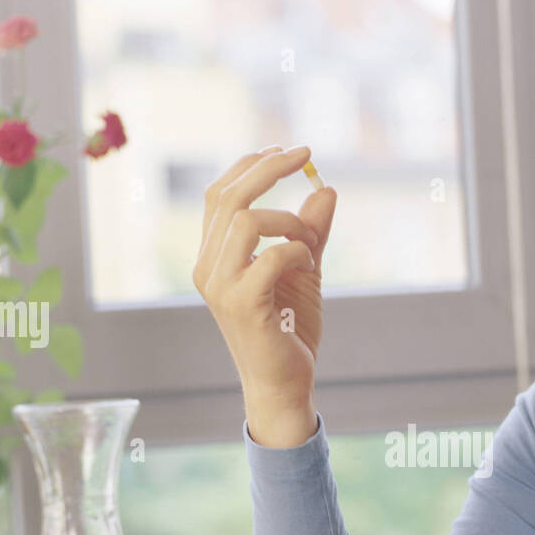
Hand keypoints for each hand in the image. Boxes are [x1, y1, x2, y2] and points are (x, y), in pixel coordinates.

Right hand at [192, 145, 336, 404]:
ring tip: (310, 243)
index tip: (286, 151)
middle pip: (227, 196)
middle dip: (268, 169)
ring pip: (246, 220)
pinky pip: (271, 256)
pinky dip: (298, 251)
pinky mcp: (241, 305)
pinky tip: (308, 267)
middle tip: (305, 154)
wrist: (285, 384)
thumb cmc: (289, 331)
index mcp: (213, 256)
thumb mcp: (305, 271)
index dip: (250, 166)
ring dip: (289, 221)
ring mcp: (220, 286)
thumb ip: (311, 232)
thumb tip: (326, 189)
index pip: (220, 195)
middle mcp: (208, 268)